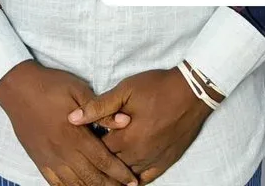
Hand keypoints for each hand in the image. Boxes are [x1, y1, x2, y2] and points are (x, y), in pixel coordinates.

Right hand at [0, 60, 136, 185]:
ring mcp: (49, 159)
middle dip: (110, 185)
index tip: (132, 180)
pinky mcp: (39, 160)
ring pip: (74, 184)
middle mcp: (63, 152)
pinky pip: (56, 184)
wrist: (18, 88)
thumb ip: (101, 110)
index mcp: (75, 135)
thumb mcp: (79, 90)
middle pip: (91, 177)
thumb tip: (125, 122)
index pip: (103, 160)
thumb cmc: (51, 86)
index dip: (119, 172)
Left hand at [67, 67, 213, 182]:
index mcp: (125, 138)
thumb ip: (99, 106)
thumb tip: (72, 118)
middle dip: (100, 159)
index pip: (98, 150)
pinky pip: (146, 179)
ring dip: (115, 172)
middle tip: (91, 152)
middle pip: (111, 165)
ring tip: (105, 167)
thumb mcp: (126, 90)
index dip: (89, 144)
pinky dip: (134, 180)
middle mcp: (138, 155)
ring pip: (127, 175)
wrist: (192, 92)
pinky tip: (127, 179)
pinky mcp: (166, 162)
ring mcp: (153, 160)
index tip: (82, 139)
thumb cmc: (157, 87)